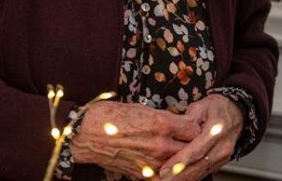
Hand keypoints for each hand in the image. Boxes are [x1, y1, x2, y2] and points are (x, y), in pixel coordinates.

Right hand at [69, 101, 200, 178]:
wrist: (86, 134)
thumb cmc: (109, 116)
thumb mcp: (140, 108)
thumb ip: (163, 118)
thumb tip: (178, 122)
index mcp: (161, 124)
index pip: (194, 130)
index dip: (194, 128)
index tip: (191, 127)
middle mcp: (160, 145)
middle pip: (191, 149)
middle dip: (191, 145)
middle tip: (187, 140)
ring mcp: (153, 163)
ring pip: (180, 165)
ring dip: (180, 159)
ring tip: (176, 153)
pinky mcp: (144, 175)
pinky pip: (164, 176)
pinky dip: (167, 171)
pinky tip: (164, 166)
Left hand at [158, 95, 243, 180]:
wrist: (235, 114)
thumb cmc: (216, 108)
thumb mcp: (200, 107)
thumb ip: (187, 121)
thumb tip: (174, 130)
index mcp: (217, 130)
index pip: (196, 150)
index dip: (179, 161)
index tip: (166, 168)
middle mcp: (222, 147)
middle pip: (198, 165)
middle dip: (179, 175)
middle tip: (162, 178)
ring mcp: (223, 157)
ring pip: (201, 172)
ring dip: (184, 178)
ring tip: (167, 180)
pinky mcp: (220, 163)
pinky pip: (204, 172)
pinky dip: (191, 177)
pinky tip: (178, 178)